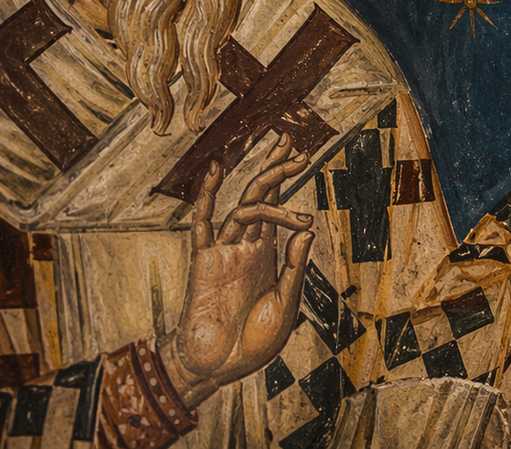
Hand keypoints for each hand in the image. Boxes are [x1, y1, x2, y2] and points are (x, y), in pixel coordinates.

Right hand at [162, 136, 314, 406]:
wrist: (220, 368)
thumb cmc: (253, 342)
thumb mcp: (285, 304)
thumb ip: (294, 266)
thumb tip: (308, 228)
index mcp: (266, 255)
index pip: (277, 208)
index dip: (287, 182)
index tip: (303, 156)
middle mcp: (246, 246)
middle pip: (260, 197)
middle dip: (275, 169)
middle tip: (293, 143)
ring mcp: (225, 251)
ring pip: (243, 206)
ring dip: (267, 187)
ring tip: (288, 168)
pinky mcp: (204, 261)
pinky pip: (202, 224)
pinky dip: (206, 196)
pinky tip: (214, 171)